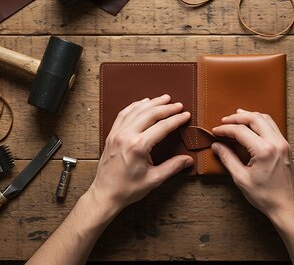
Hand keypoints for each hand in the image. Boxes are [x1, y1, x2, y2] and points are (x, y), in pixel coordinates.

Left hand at [90, 95, 193, 211]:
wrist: (105, 194)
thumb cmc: (128, 189)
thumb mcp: (154, 179)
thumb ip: (172, 167)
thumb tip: (188, 160)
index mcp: (138, 146)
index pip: (162, 126)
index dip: (176, 119)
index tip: (185, 114)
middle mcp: (126, 136)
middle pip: (149, 114)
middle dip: (166, 107)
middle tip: (178, 105)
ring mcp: (117, 134)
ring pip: (136, 110)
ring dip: (151, 103)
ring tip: (163, 99)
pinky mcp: (111, 135)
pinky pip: (123, 114)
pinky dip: (134, 106)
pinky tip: (142, 103)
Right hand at [211, 109, 293, 220]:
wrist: (285, 205)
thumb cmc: (265, 196)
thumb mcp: (241, 178)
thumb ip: (228, 158)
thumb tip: (216, 146)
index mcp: (264, 151)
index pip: (241, 131)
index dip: (225, 129)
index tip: (215, 131)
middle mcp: (276, 143)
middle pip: (254, 118)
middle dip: (237, 117)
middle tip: (224, 121)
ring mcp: (283, 143)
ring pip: (265, 118)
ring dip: (249, 116)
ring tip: (236, 117)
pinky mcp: (285, 146)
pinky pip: (272, 126)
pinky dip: (260, 121)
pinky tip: (251, 125)